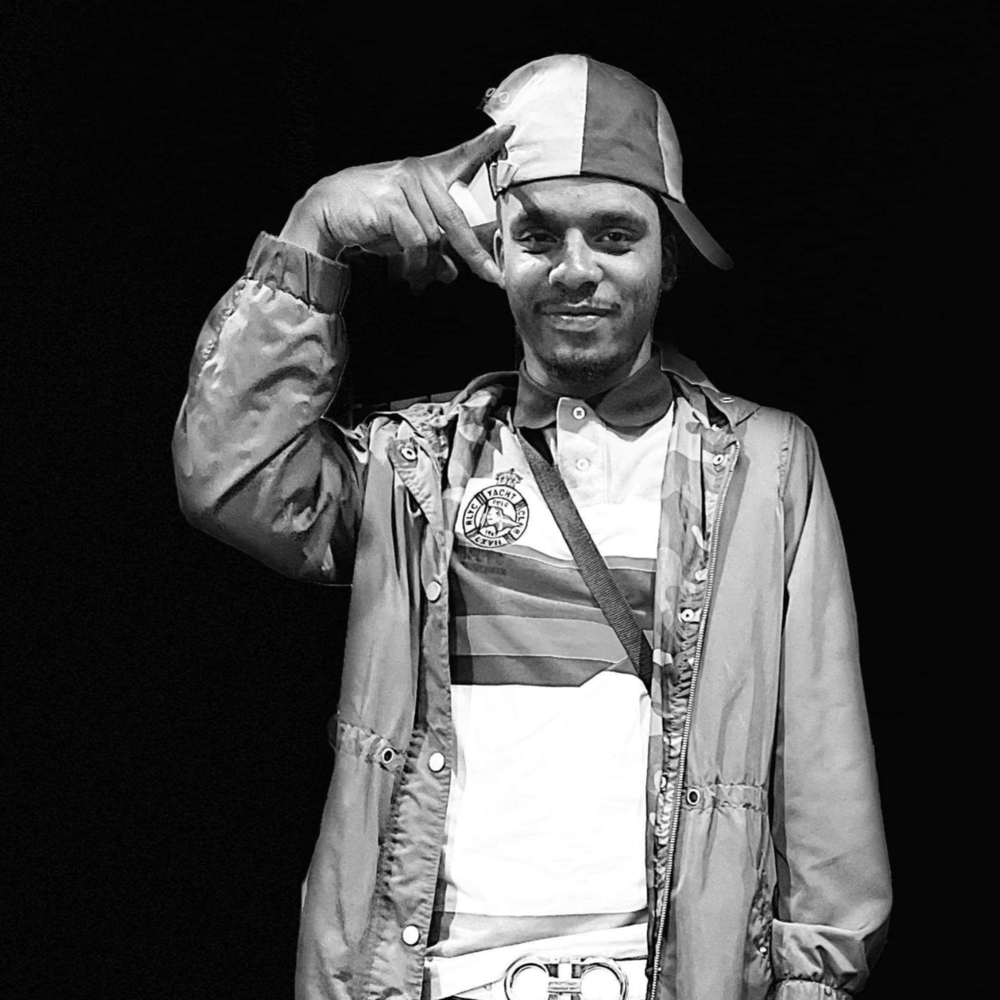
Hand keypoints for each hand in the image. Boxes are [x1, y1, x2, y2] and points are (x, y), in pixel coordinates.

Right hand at [279, 123, 513, 287]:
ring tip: (415, 278)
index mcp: (425, 173)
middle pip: (457, 219)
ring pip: (436, 236)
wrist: (325, 213)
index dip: (485, 145)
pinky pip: (418, 241)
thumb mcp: (405, 234)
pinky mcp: (394, 202)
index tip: (507, 129)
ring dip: (427, 265)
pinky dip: (413, 262)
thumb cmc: (367, 218)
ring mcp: (406, 185)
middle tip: (492, 276)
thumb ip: (432, 250)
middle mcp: (419, 174)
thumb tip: (450, 273)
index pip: (461, 156)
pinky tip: (405, 271)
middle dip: (475, 254)